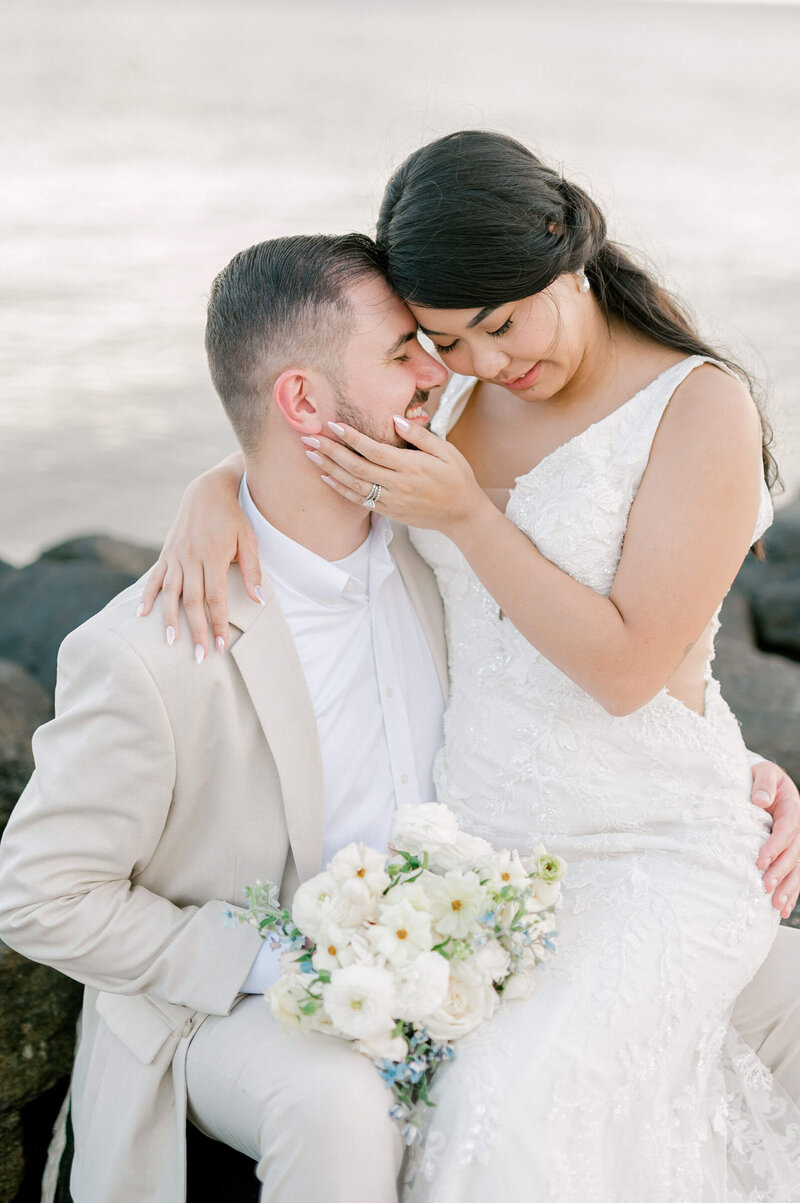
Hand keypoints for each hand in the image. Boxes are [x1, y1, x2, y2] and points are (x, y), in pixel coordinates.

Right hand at [138, 470, 261, 658]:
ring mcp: (175, 556)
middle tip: (200, 656)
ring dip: (169, 619)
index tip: (222, 646)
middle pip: (192, 602)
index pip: (215, 598)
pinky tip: (143, 615)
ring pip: (170, 593)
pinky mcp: (166, 553)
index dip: (218, 624)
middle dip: (196, 631)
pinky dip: (147, 596)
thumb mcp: (249, 539)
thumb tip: (257, 600)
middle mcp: (191, 558)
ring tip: (171, 642)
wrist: (207, 491)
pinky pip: (154, 578)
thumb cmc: (233, 517)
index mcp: (213, 556)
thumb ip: (252, 570)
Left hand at [305, 416, 486, 532]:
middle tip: (310, 437)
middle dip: (331, 451)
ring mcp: (392, 501)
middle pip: (357, 467)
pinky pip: (360, 500)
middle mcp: (398, 485)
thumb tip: (394, 419)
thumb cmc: (457, 477)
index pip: (374, 450)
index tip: (333, 424)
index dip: (351, 437)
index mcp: (412, 467)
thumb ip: (420, 435)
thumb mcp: (446, 451)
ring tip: (311, 454)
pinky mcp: (389, 512)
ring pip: (354, 484)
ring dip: (330, 469)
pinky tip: (326, 477)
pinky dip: (341, 489)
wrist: (462, 514)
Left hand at [752, 760, 799, 917]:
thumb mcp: (762, 773)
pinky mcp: (790, 851)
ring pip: (797, 869)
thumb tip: (760, 800)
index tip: (760, 862)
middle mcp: (797, 828)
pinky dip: (790, 891)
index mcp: (792, 809)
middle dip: (781, 873)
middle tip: (766, 888)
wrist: (764, 782)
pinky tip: (782, 909)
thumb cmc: (760, 777)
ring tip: (777, 906)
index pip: (785, 831)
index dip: (774, 847)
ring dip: (788, 888)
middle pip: (793, 854)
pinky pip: (794, 874)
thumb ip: (762, 784)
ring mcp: (796, 842)